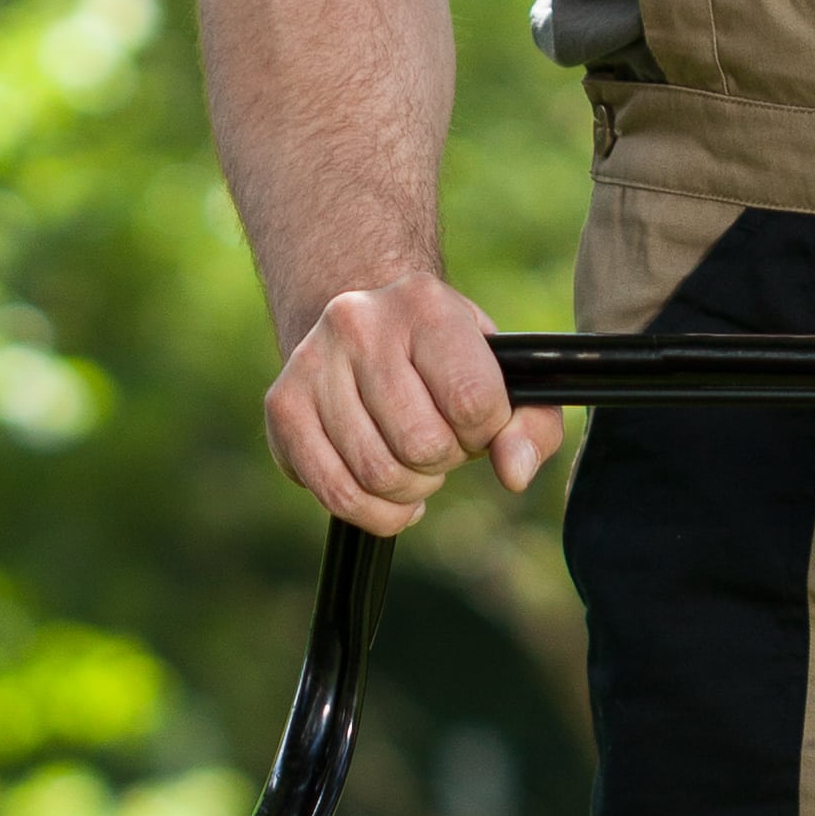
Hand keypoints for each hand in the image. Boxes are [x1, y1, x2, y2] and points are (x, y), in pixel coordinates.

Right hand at [265, 275, 564, 532]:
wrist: (365, 328)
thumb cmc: (446, 362)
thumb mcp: (503, 376)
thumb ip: (532, 426)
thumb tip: (514, 473)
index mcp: (424, 303)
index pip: (472, 402)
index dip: (485, 432)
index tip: (476, 420)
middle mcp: (358, 322)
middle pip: (422, 446)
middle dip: (444, 461)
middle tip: (440, 441)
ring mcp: (312, 363)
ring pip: (378, 476)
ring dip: (410, 489)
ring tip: (412, 461)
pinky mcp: (282, 405)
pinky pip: (336, 495)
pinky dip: (374, 512)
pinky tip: (386, 492)